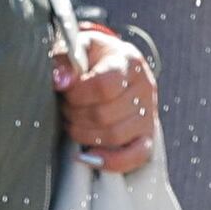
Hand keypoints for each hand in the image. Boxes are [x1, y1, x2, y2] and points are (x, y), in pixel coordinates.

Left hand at [58, 25, 158, 171]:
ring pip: (114, 136)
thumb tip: (61, 82)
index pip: (105, 86)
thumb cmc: (90, 58)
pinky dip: (111, 161)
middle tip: (65, 107)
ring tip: (72, 122)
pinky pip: (136, 156)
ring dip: (84, 134)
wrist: (110, 65)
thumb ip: (64, 60)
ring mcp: (149, 113)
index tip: (64, 91)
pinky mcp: (147, 135)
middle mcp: (145, 87)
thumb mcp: (76, 48)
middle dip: (75, 114)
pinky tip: (87, 156)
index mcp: (129, 61)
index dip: (77, 94)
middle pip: (106, 114)